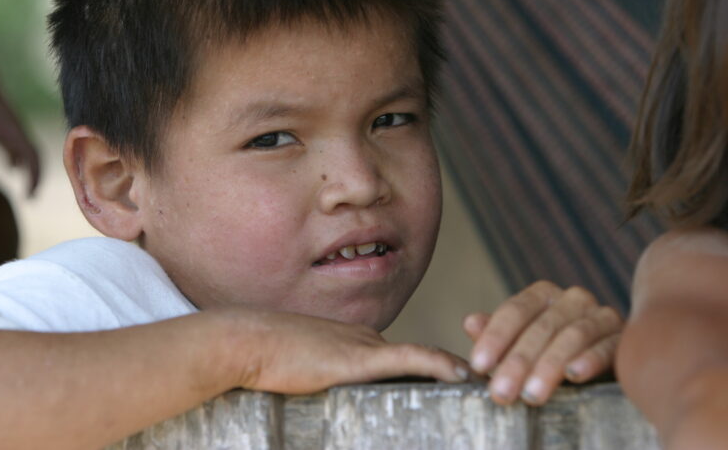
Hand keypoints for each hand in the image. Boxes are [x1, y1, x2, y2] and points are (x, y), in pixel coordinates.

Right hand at [0, 100, 40, 194]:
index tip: (17, 172)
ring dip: (36, 178)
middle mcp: (20, 137)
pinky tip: (31, 186)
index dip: (22, 163)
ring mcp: (24, 137)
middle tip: (32, 192)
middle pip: (34, 158)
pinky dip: (34, 173)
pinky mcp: (23, 139)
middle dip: (35, 174)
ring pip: (36, 161)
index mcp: (11, 136)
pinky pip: (33, 160)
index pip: (22, 152)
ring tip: (32, 194)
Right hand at [222, 309, 469, 394]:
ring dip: (451, 370)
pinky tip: (462, 375)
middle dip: (447, 373)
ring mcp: (364, 345)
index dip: (427, 369)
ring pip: (420, 358)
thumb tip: (321, 390)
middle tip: (478, 389)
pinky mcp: (360, 358)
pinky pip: (411, 360)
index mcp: (352, 341)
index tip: (451, 384)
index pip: (399, 358)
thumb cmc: (264, 356)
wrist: (247, 341)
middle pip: (416, 359)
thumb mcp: (299, 365)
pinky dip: (439, 365)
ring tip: (481, 386)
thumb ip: (318, 376)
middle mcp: (365, 338)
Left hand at [463, 281, 621, 405]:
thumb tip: (470, 323)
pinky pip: (607, 346)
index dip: (495, 337)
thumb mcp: (521, 342)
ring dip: (549, 366)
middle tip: (501, 392)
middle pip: (541, 327)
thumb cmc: (552, 348)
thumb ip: (496, 333)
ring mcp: (601, 315)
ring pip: (572, 336)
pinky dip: (590, 360)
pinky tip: (574, 375)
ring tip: (532, 394)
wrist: (605, 354)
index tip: (478, 365)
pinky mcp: (624, 337)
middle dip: (518, 361)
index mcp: (543, 294)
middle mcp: (573, 299)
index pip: (514, 310)